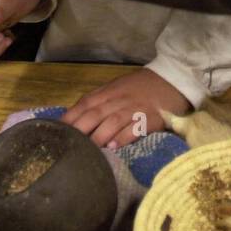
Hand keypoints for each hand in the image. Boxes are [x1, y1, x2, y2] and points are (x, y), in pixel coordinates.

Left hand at [61, 68, 190, 149]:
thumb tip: (76, 119)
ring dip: (98, 136)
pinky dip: (123, 137)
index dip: (70, 118)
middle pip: (95, 113)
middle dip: (79, 129)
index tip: (55, 132)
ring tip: (88, 151)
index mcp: (108, 92)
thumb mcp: (117, 88)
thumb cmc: (142, 86)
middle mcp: (119, 99)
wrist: (174, 78)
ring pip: (112, 121)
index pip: (84, 104)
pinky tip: (113, 147)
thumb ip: (99, 101)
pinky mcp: (151, 118)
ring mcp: (135, 108)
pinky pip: (135, 128)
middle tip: (67, 146)